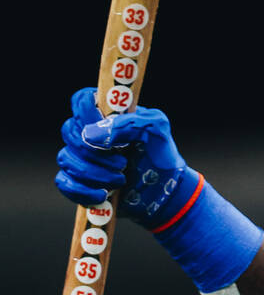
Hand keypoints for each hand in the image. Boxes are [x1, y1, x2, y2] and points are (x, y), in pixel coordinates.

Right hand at [55, 87, 197, 227]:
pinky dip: (81, 190)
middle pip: (70, 132)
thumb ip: (130, 123)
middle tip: (122, 163)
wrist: (167, 190)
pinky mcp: (80, 181)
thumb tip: (91, 134)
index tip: (105, 130)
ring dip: (93, 173)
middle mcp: (91, 134)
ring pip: (65, 158)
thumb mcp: (157, 129)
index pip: (82, 100)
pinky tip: (103, 194)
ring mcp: (83, 158)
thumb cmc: (163, 154)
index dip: (87, 113)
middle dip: (94, 152)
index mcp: (108, 115)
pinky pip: (64, 182)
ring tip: (121, 180)